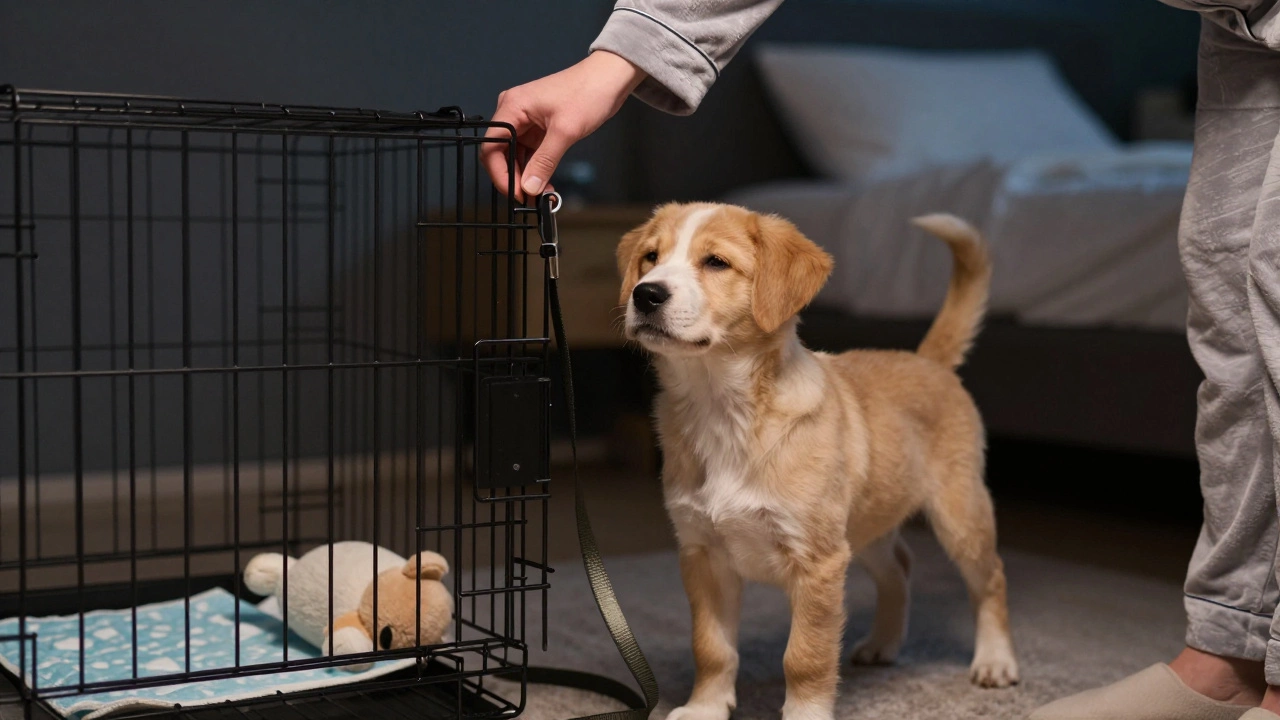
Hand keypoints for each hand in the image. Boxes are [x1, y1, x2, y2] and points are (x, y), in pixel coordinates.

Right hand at [483, 51, 644, 200]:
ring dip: (525, 176)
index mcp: (512, 106)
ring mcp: (526, 119)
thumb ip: (545, 161)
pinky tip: (545, 183)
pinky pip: (530, 152)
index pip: (491, 147)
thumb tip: (530, 187)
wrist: (609, 78)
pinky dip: (536, 168)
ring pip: (515, 155)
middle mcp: (514, 112)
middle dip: (513, 178)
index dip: (500, 174)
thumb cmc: (588, 92)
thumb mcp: (565, 131)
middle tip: (528, 198)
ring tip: (539, 195)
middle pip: (500, 153)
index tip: (515, 194)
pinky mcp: (539, 126)